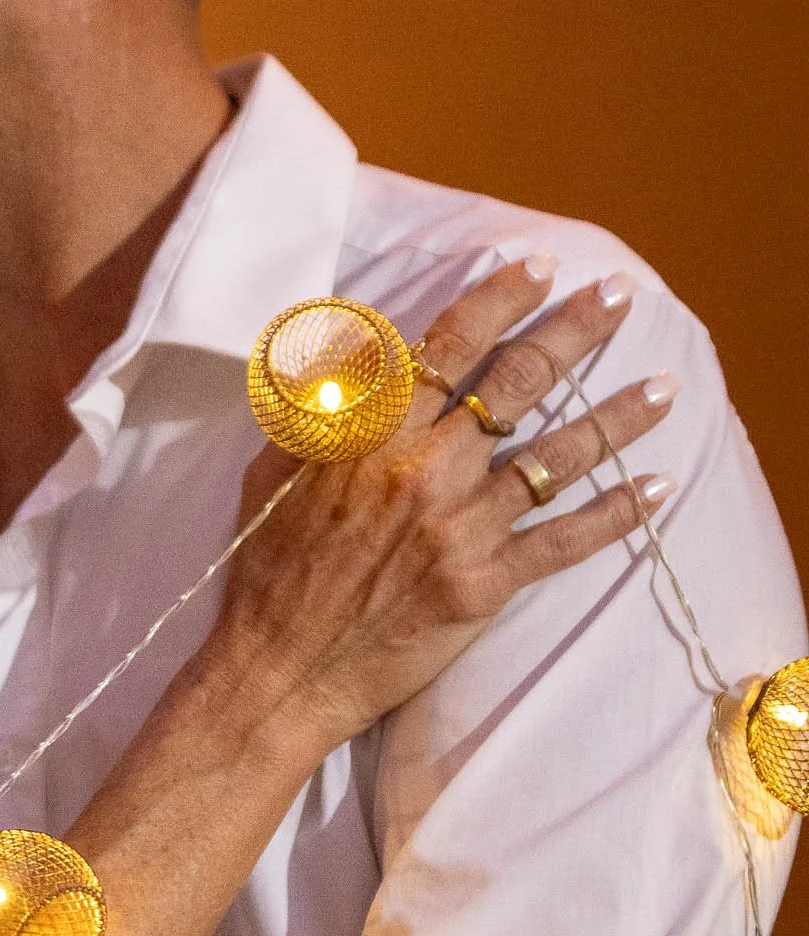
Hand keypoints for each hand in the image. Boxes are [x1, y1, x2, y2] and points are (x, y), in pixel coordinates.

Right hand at [215, 259, 670, 752]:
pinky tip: (657, 486)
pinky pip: (565, 541)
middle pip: (519, 383)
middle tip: (619, 297)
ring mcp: (461, 527)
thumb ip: (321, 407)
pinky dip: (617, 513)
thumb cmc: (269, 567)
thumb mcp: (274, 467)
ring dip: (619, 416)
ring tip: (665, 385)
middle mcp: (425, 469)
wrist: (279, 668)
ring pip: (559, 456)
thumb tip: (355, 352)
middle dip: (576, 332)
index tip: (540, 267)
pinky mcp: (484, 583)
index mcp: (372, 433)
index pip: (450, 344)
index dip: (501, 299)